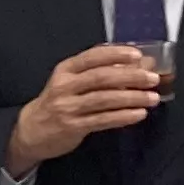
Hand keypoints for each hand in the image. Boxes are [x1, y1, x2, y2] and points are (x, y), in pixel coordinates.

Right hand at [4, 43, 163, 171]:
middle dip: (130, 76)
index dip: (115, 54)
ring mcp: (67, 107)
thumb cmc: (58, 102)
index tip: (137, 54)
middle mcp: (64, 86)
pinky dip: (123, 116)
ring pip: (104, 99)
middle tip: (152, 78)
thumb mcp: (71, 82)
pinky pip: (102, 120)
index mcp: (65, 70)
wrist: (31, 130)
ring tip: (152, 98)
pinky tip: (138, 114)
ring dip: (132, 98)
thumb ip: (99, 72)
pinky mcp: (72, 126)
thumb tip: (138, 65)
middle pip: (101, 77)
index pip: (92, 56)